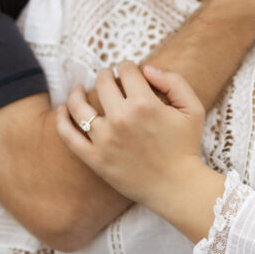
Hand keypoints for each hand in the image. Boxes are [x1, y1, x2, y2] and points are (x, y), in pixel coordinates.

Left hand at [56, 63, 222, 240]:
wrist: (177, 187)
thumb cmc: (186, 147)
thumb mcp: (193, 109)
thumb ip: (174, 81)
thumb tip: (147, 68)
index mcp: (144, 104)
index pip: (126, 70)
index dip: (128, 67)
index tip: (130, 73)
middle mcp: (121, 119)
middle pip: (103, 82)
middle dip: (106, 75)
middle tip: (109, 79)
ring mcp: (104, 139)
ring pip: (79, 105)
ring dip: (77, 92)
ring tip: (79, 89)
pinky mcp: (95, 158)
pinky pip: (69, 136)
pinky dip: (61, 120)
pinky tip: (62, 110)